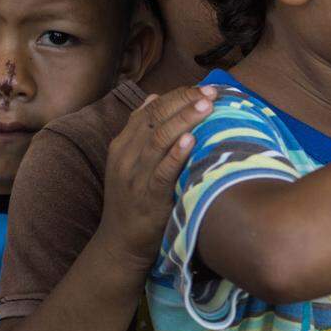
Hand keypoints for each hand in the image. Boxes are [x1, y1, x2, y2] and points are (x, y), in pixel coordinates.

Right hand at [94, 86, 216, 276]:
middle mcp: (126, 157)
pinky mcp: (148, 198)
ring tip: (206, 106)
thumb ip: (141, 131)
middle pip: (155, 120)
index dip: (177, 96)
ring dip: (184, 120)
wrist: (120, 242)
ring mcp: (135, 178)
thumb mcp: (130, 161)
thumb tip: (154, 97)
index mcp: (123, 145)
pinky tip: (191, 140)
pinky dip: (176, 155)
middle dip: (184, 102)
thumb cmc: (133, 200)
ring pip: (159, 141)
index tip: (202, 87)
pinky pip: (161, 172)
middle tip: (210, 92)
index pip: (150, 110)